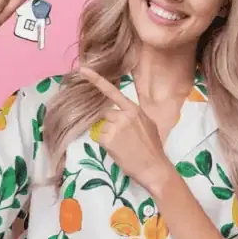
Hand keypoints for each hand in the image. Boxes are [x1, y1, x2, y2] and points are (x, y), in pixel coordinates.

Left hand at [79, 67, 173, 192]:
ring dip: (109, 136)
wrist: (154, 168)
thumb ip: (134, 116)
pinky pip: (100, 139)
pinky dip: (107, 146)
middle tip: (124, 139)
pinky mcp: (108, 140)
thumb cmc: (153, 149)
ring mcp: (115, 127)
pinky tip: (119, 151)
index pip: (112, 92)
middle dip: (111, 124)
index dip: (96, 80)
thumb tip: (122, 114)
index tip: (83, 70)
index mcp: (134, 110)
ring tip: (124, 147)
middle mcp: (124, 115)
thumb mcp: (148, 125)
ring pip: (103, 128)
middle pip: (106, 114)